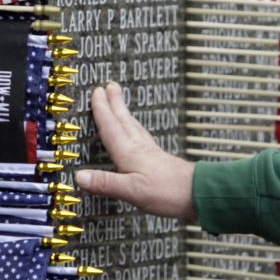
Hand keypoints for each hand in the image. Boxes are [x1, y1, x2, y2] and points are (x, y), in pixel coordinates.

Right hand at [75, 82, 196, 220]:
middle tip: (110, 85)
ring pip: (134, 127)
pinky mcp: (160, 161)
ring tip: (120, 103)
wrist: (199, 194)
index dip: (102, 110)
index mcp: (129, 153)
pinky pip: (142, 138)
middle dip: (115, 103)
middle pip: (124, 121)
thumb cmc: (168, 192)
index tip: (97, 92)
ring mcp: (151, 153)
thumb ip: (105, 183)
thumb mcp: (132, 191)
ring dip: (124, 113)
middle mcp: (140, 149)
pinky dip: (135, 129)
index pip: (111, 128)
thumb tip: (79, 176)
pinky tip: (138, 134)